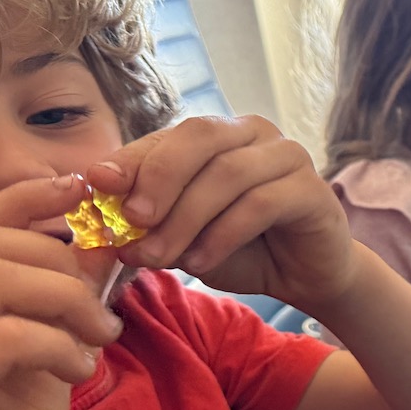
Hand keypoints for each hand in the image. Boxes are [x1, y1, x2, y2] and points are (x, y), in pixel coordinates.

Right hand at [0, 176, 123, 409]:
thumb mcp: (36, 349)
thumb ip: (51, 292)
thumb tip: (95, 227)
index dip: (25, 198)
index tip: (87, 190)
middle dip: (58, 260)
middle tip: (103, 305)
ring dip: (66, 299)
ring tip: (99, 336)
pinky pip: (4, 335)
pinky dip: (58, 344)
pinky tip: (79, 371)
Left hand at [86, 116, 355, 313]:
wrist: (303, 277)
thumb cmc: (241, 249)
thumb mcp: (183, 234)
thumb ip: (150, 220)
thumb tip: (100, 211)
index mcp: (218, 134)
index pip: (168, 135)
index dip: (131, 158)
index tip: (97, 185)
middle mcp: (254, 133)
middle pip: (200, 137)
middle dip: (159, 178)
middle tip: (132, 221)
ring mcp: (287, 156)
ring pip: (227, 173)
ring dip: (185, 218)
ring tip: (160, 256)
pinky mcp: (312, 190)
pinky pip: (260, 204)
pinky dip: (221, 234)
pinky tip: (200, 261)